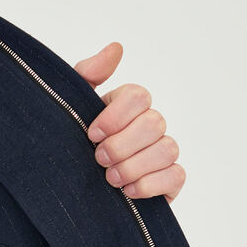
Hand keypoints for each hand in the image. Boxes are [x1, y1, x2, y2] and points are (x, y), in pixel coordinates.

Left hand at [73, 42, 185, 202]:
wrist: (70, 197)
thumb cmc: (71, 148)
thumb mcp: (70, 109)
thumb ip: (87, 76)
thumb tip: (116, 48)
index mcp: (126, 107)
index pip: (138, 96)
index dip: (116, 116)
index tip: (92, 134)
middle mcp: (149, 126)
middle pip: (154, 122)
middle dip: (123, 145)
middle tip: (99, 159)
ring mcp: (162, 152)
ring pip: (167, 148)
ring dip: (134, 166)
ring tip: (109, 179)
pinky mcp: (170, 180)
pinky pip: (176, 175)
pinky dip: (150, 184)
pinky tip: (128, 191)